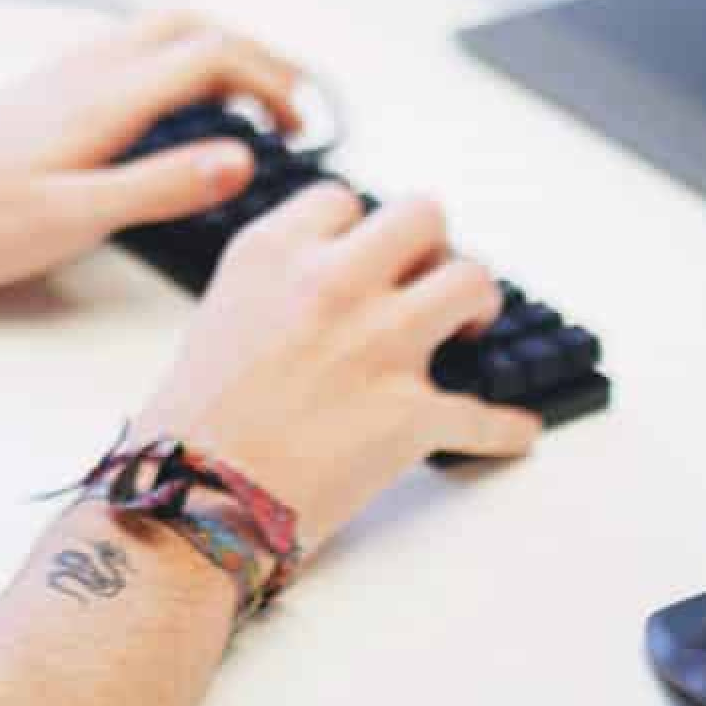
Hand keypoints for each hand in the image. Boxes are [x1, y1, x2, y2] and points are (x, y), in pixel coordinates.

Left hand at [0, 10, 310, 296]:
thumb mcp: (75, 218)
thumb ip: (161, 186)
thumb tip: (240, 158)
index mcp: (105, 97)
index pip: (213, 55)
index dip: (270, 81)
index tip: (298, 125)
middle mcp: (86, 71)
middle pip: (191, 27)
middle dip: (252, 54)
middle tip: (287, 102)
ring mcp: (62, 77)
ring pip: (157, 35)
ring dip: (212, 55)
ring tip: (242, 106)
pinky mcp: (43, 94)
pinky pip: (127, 55)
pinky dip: (172, 68)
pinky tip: (166, 119)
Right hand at [126, 185, 538, 553]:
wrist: (191, 504)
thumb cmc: (192, 426)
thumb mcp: (220, 314)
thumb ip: (278, 286)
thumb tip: (329, 294)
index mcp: (275, 253)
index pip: (343, 201)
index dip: (360, 230)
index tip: (367, 254)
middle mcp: (332, 283)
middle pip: (422, 217)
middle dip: (432, 247)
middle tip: (429, 278)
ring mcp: (379, 344)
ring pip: (471, 282)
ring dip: (477, 306)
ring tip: (469, 329)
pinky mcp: (412, 413)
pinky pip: (485, 414)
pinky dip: (504, 427)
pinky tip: (515, 429)